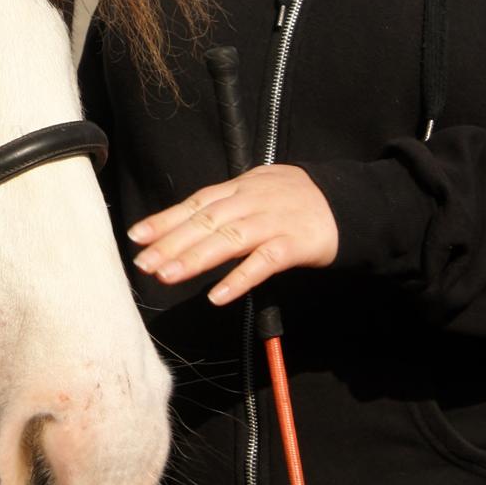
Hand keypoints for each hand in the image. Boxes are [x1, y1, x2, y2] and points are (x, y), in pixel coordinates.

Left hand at [127, 165, 337, 305]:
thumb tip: (182, 224)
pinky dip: (240, 278)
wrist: (349, 202)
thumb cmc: (295, 200)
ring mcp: (274, 221)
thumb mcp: (256, 191)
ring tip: (167, 276)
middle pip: (205, 222)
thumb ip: (224, 205)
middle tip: (143, 264)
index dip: (164, 219)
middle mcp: (251, 201)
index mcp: (239, 189)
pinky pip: (264, 262)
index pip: (195, 203)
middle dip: (171, 243)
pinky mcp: (296, 244)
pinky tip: (218, 295)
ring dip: (195, 259)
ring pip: (228, 239)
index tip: (136, 236)